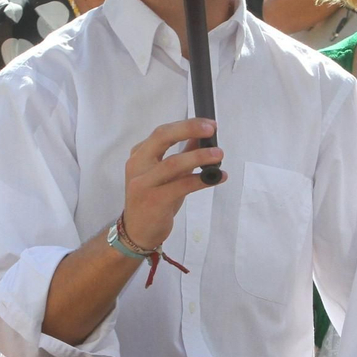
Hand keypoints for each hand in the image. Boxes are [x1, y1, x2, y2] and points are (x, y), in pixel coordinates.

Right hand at [121, 118, 224, 250]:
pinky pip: (180, 186)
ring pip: (172, 163)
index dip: (187, 125)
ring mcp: (143, 183)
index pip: (163, 132)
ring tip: (218, 154)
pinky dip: (201, 181)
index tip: (210, 124)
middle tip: (211, 129)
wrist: (138, 231)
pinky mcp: (154, 201)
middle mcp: (138, 165)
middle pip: (162, 137)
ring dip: (198, 156)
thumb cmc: (154, 199)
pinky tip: (217, 178)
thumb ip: (182, 155)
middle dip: (188, 129)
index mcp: (140, 155)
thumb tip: (202, 137)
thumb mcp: (167, 175)